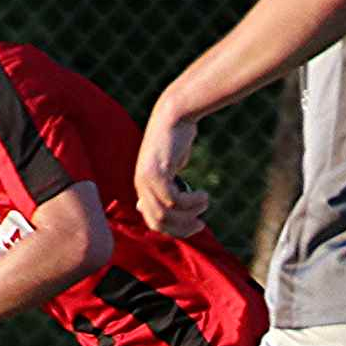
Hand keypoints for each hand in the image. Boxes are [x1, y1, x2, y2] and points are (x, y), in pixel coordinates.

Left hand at [136, 102, 208, 237]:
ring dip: (189, 214)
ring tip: (205, 202)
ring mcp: (146, 179)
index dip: (174, 229)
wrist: (173, 116)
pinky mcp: (157, 172)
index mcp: (143, 187)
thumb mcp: (170, 166)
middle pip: (158, 222)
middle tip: (201, 224)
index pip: (153, 222)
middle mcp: (140, 185)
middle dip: (182, 228)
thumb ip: (167, 186)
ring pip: (166, 213)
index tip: (195, 225)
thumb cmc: (176, 140)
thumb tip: (170, 207)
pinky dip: (192, 202)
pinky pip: (174, 200)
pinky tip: (204, 195)